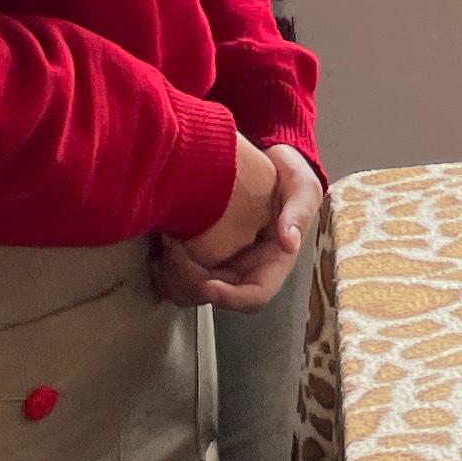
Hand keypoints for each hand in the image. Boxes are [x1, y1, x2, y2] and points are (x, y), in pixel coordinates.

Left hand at [157, 143, 320, 311]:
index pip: (255, 295)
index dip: (230, 298)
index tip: (207, 285)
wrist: (266, 163)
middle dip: (191, 281)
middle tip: (173, 250)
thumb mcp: (302, 188)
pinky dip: (165, 266)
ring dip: (173, 276)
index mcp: (273, 263)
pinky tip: (159, 244)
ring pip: (192, 290)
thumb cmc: (290, 177)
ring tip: (165, 243)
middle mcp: (246, 270)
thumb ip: (298, 212)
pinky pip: (178, 273)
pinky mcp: (201, 253)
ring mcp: (222, 264)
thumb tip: (289, 243)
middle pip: (216, 295)